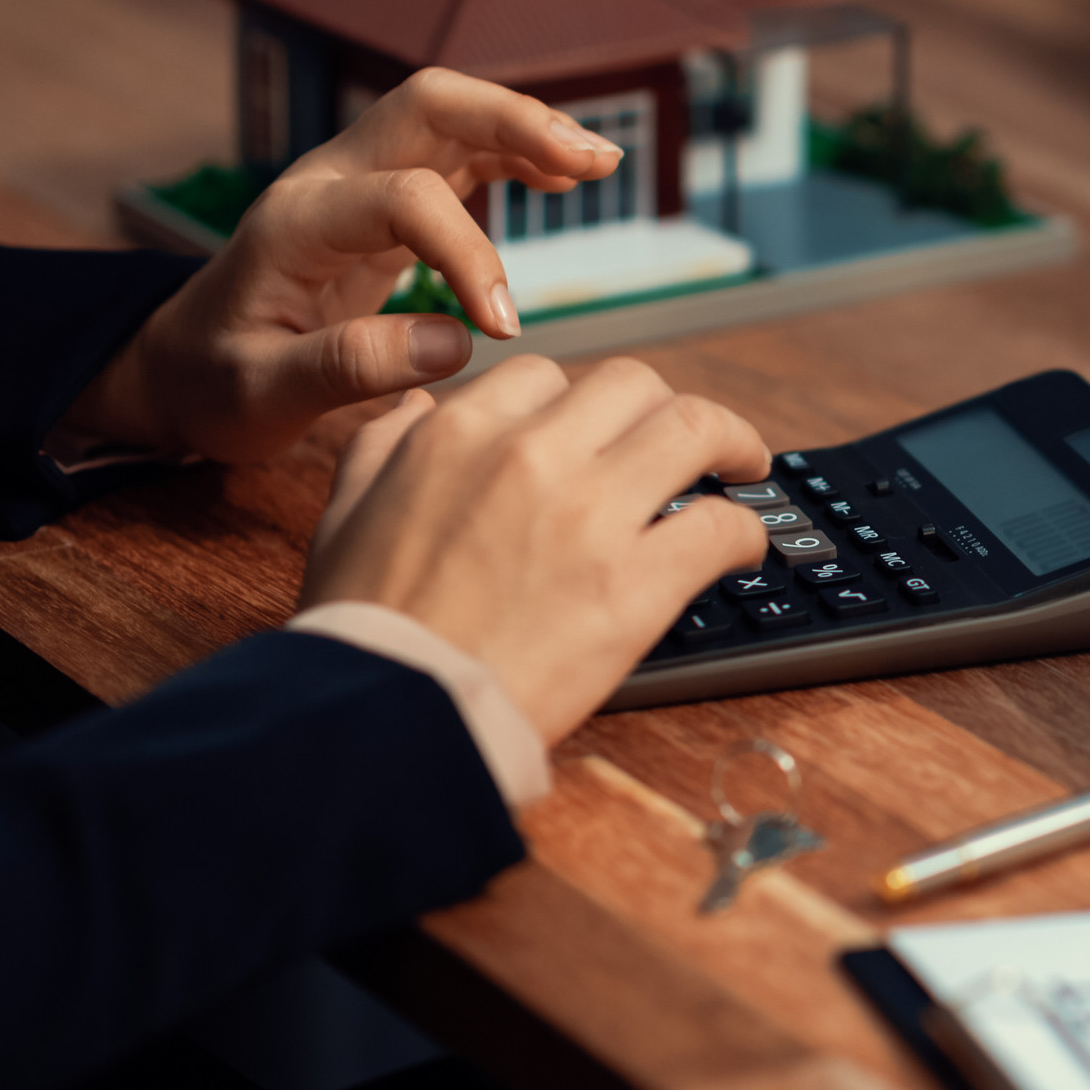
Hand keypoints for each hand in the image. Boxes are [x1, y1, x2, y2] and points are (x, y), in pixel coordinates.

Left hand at [66, 69, 623, 463]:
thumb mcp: (260, 396)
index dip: (471, 255)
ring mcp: (357, 180)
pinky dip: (515, 153)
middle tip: (589, 162)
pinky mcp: (384, 198)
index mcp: (297, 223)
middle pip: (428, 103)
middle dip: (514, 120)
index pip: (406, 199)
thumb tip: (455, 342)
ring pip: (449, 114)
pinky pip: (456, 152)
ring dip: (527, 127)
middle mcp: (328, 180)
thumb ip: (349, 367)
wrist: (177, 365)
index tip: (506, 330)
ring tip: (600, 162)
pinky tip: (565, 179)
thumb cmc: (215, 383)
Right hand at [303, 357, 769, 743]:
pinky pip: (721, 526)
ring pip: (696, 429)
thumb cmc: (365, 626)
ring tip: (743, 464)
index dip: (579, 404)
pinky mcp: (638, 583)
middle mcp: (533, 457)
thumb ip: (386, 443)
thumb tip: (423, 402)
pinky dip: (743, 531)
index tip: (600, 433)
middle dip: (662, 407)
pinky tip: (739, 547)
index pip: (545, 375)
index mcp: (462, 433)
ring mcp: (592, 516)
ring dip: (731, 440)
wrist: (390, 714)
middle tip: (686, 439)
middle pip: (634, 385)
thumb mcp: (346, 511)